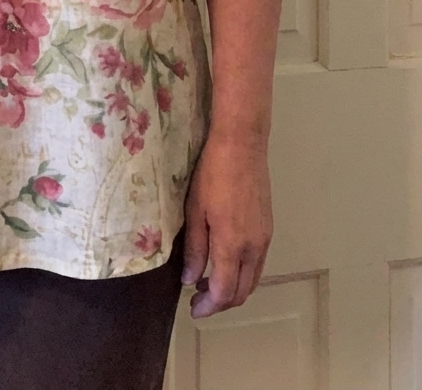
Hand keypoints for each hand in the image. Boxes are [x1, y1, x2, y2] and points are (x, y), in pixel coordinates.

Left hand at [182, 134, 272, 318]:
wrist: (242, 146)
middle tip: (198, 301)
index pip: (223, 291)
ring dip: (232, 289)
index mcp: (232, 244)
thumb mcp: (194, 210)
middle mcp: (254, 247)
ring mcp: (264, 238)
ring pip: (252, 278)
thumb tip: (189, 279)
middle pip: (242, 291)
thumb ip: (194, 247)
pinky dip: (242, 273)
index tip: (193, 311)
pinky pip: (257, 263)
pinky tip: (224, 264)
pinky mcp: (267, 228)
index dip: (208, 306)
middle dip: (221, 302)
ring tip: (207, 284)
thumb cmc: (211, 174)